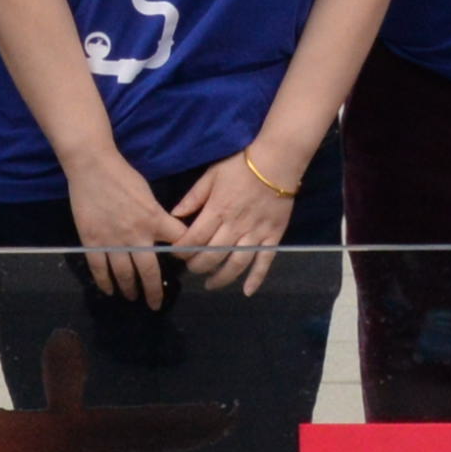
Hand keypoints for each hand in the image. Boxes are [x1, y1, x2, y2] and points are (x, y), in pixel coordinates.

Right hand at [66, 144, 181, 305]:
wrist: (93, 167)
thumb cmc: (123, 176)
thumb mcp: (148, 194)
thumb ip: (156, 215)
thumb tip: (163, 231)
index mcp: (154, 219)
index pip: (178, 242)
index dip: (185, 255)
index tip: (186, 266)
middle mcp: (136, 235)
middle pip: (149, 271)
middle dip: (153, 291)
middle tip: (155, 304)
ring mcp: (112, 241)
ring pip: (124, 274)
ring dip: (129, 289)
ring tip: (132, 298)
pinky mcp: (92, 241)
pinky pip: (99, 268)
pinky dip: (105, 282)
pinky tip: (109, 290)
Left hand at [167, 149, 295, 292]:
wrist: (277, 160)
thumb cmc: (241, 165)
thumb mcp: (211, 175)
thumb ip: (193, 197)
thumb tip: (173, 216)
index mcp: (217, 210)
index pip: (194, 239)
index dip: (182, 251)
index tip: (177, 254)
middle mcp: (235, 226)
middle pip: (212, 255)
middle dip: (197, 266)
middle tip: (191, 268)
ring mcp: (255, 234)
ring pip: (236, 264)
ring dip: (221, 278)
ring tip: (210, 283)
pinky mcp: (272, 236)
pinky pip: (264, 262)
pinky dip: (256, 279)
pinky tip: (246, 291)